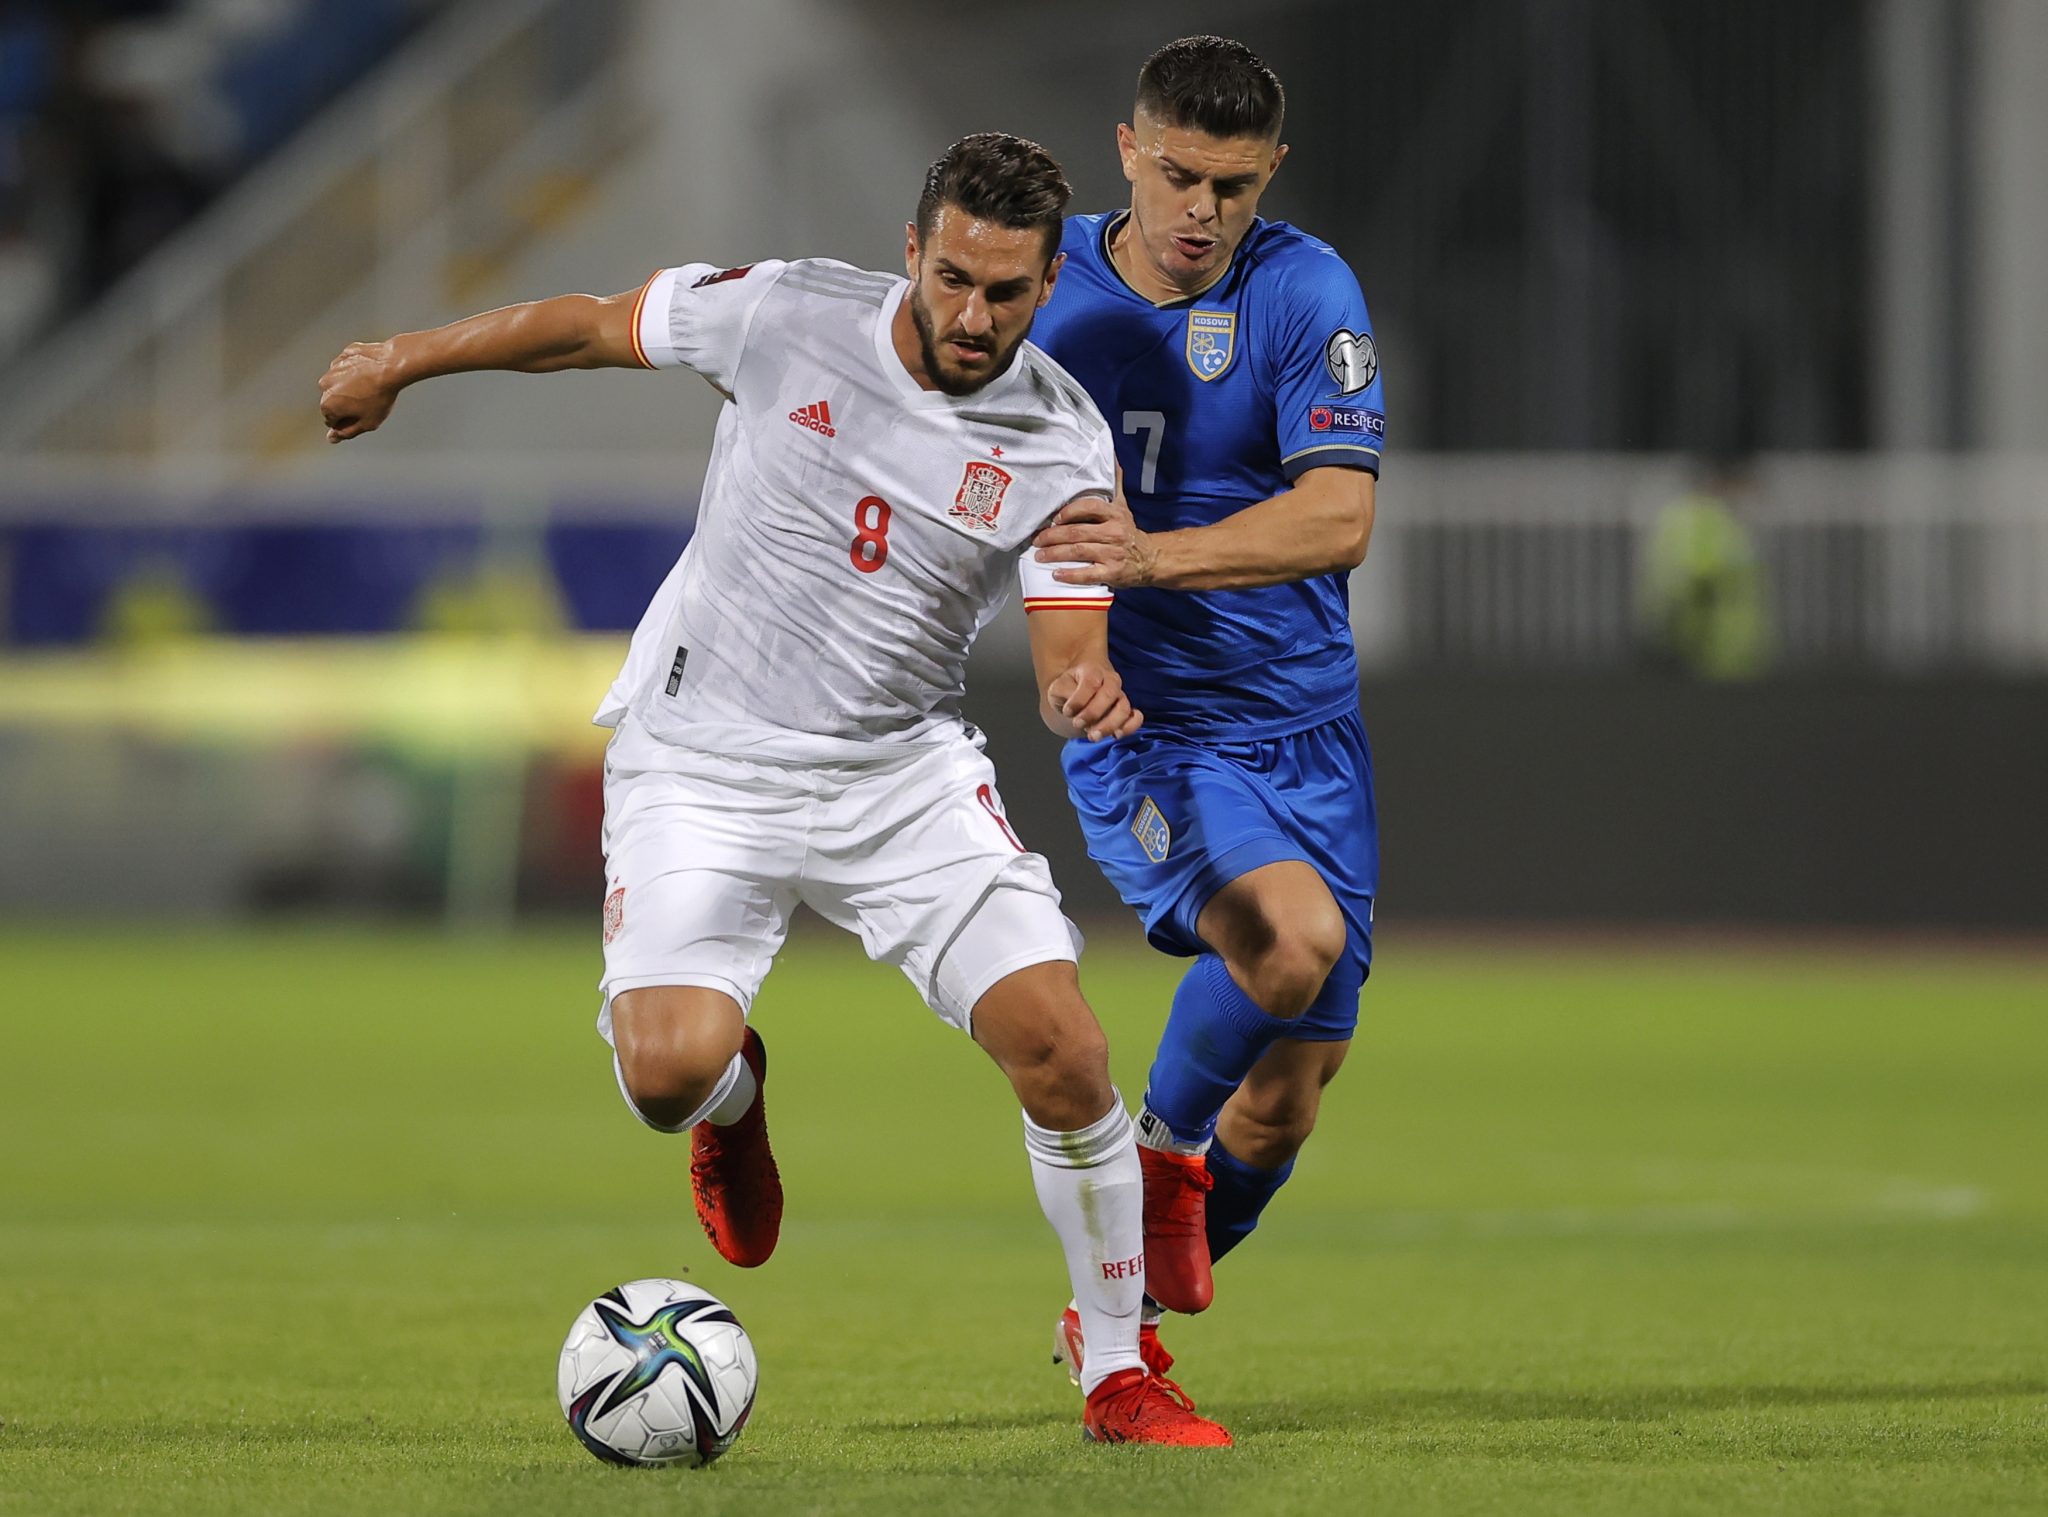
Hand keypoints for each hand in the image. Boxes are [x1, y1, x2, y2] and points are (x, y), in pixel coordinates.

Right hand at [318, 340, 402, 442]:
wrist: (390, 365)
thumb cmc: (380, 395)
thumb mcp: (368, 423)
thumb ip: (347, 432)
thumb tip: (333, 438)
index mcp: (327, 405)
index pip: (332, 421)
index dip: (348, 422)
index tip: (362, 416)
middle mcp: (325, 385)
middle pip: (334, 401)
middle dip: (347, 404)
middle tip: (368, 402)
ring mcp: (333, 368)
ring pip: (340, 382)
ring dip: (351, 386)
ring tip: (371, 387)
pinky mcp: (343, 355)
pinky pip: (348, 367)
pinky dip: (356, 370)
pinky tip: (370, 373)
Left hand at [1033, 482, 1157, 587]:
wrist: (1150, 558)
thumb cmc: (1128, 532)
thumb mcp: (1123, 507)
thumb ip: (1115, 485)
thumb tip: (1112, 460)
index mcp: (1114, 514)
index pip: (1089, 507)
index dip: (1069, 512)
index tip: (1054, 518)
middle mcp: (1114, 532)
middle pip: (1077, 532)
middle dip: (1053, 536)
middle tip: (1037, 540)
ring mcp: (1113, 554)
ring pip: (1078, 551)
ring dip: (1055, 554)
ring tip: (1040, 556)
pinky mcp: (1112, 573)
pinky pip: (1088, 574)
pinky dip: (1070, 574)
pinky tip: (1056, 574)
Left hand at [1045, 662, 1142, 741]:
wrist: (1078, 690)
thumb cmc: (1068, 688)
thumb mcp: (1058, 687)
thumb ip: (1064, 693)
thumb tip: (1073, 708)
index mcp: (1092, 671)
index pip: (1090, 682)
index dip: (1079, 700)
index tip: (1067, 712)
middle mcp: (1110, 681)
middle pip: (1109, 694)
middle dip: (1093, 713)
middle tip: (1077, 724)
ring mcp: (1120, 696)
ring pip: (1123, 708)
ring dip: (1109, 724)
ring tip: (1093, 736)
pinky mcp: (1126, 711)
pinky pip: (1136, 717)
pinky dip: (1130, 727)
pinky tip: (1116, 735)